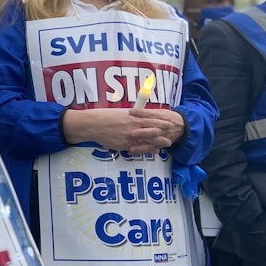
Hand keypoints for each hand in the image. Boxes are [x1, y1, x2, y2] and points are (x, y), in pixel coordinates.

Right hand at [61, 107, 183, 154]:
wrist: (93, 125)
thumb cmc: (103, 117)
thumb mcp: (118, 114)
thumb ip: (129, 117)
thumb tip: (136, 117)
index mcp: (131, 118)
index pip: (150, 120)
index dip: (161, 122)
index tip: (169, 123)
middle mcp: (132, 127)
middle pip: (152, 131)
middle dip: (163, 134)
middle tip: (172, 136)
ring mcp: (128, 137)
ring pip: (147, 140)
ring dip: (158, 142)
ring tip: (167, 144)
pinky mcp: (123, 145)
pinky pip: (137, 148)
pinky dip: (146, 149)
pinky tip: (153, 150)